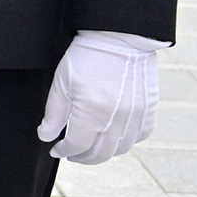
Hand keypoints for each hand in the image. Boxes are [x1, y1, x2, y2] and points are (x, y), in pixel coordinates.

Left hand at [37, 30, 162, 163]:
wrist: (120, 38)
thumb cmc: (87, 57)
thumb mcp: (61, 84)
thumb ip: (53, 114)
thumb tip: (46, 137)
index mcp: (91, 113)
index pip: (77, 146)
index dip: (63, 150)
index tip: (56, 149)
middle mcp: (117, 119)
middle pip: (100, 154)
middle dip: (83, 157)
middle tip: (72, 154)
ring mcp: (136, 116)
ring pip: (121, 148)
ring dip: (105, 153)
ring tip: (92, 147)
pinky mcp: (150, 109)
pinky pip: (141, 135)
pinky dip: (127, 141)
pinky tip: (115, 137)